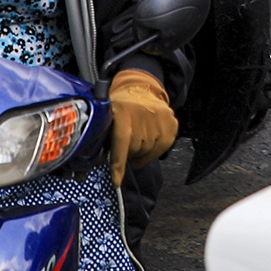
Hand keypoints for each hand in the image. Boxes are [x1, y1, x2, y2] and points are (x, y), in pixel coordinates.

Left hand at [107, 68, 178, 184]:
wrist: (141, 89)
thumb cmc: (120, 109)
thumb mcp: (107, 119)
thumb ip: (103, 140)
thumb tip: (98, 163)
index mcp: (122, 111)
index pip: (121, 142)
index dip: (118, 164)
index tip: (116, 181)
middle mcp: (142, 113)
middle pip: (135, 150)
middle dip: (129, 153)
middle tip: (126, 145)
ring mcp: (160, 117)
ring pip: (148, 151)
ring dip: (141, 152)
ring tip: (138, 140)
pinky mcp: (172, 122)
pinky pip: (162, 148)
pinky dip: (154, 150)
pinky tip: (150, 140)